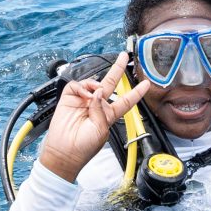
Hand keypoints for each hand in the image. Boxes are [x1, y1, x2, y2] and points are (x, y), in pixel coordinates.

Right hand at [35, 50, 148, 181]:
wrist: (64, 152)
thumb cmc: (84, 147)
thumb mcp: (101, 130)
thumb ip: (101, 110)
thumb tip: (97, 91)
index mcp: (108, 115)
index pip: (125, 100)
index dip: (136, 92)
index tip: (146, 84)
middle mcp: (97, 105)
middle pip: (110, 83)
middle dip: (117, 69)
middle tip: (123, 57)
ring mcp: (83, 101)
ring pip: (93, 82)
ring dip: (96, 84)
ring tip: (94, 94)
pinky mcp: (69, 99)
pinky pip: (77, 85)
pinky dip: (82, 87)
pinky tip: (84, 95)